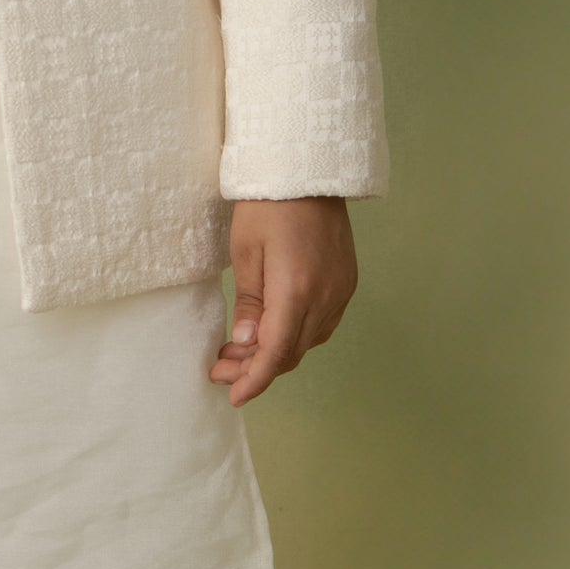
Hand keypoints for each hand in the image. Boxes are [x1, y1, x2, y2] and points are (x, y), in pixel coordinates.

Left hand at [211, 197, 356, 406]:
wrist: (309, 172)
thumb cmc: (268, 206)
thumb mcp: (246, 253)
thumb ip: (250, 304)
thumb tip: (247, 345)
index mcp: (296, 291)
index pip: (275, 353)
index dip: (254, 380)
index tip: (233, 395)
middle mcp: (325, 298)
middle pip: (291, 353)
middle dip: (256, 369)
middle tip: (222, 369)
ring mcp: (341, 292)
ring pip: (307, 342)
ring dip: (275, 353)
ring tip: (240, 351)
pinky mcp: (346, 284)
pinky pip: (321, 325)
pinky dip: (295, 336)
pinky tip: (272, 331)